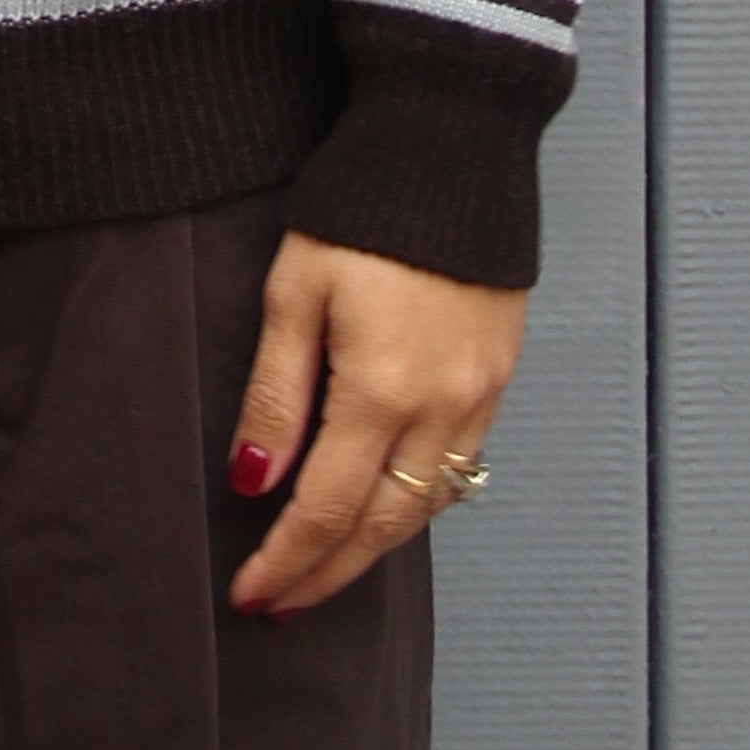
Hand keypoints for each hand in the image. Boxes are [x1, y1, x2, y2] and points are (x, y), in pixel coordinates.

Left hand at [226, 231, 523, 617]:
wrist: (452, 145)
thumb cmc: (358, 208)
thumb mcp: (294, 291)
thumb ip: (276, 393)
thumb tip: (254, 481)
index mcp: (381, 391)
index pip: (327, 509)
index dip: (287, 562)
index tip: (250, 596)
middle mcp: (441, 408)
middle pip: (382, 527)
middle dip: (328, 574)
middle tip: (281, 605)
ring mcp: (479, 394)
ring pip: (427, 506)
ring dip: (374, 547)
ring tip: (325, 570)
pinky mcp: (499, 375)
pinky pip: (459, 466)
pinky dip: (418, 504)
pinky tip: (385, 510)